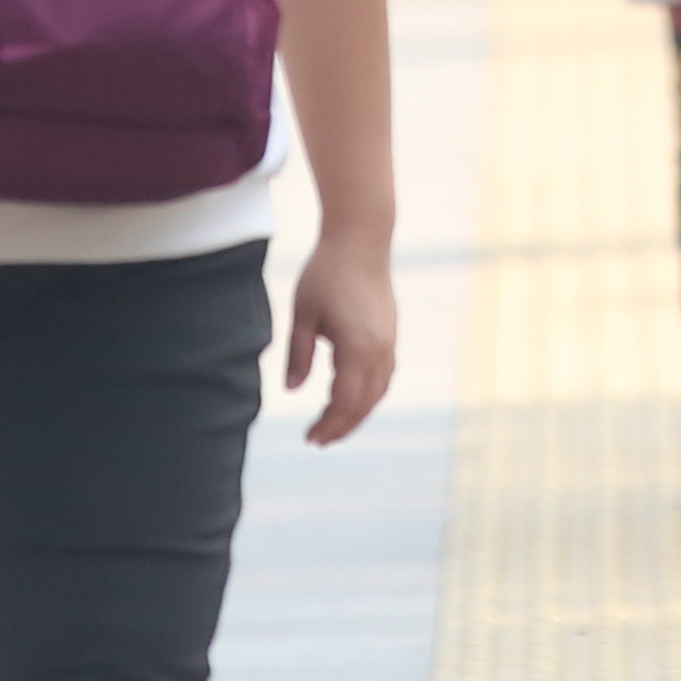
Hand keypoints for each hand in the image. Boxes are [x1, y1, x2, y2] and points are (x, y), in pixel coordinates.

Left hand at [286, 228, 396, 445]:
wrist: (361, 240)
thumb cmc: (326, 273)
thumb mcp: (303, 314)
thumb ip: (298, 354)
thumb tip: (291, 390)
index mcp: (357, 349)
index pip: (345, 402)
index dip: (328, 425)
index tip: (309, 438)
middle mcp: (379, 351)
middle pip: (364, 404)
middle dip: (342, 426)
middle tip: (317, 440)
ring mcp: (389, 342)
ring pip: (378, 392)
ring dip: (357, 413)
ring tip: (334, 425)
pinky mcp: (390, 334)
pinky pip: (383, 377)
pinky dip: (368, 395)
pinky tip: (352, 397)